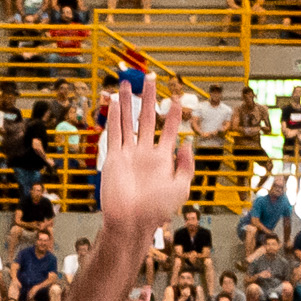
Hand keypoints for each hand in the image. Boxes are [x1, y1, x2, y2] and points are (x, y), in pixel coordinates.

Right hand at [96, 72, 197, 236]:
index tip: (176, 97)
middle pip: (147, 118)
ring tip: (127, 85)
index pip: (169, 129)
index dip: (173, 114)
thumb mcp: (182, 188)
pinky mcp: (113, 158)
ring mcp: (128, 154)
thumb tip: (187, 143)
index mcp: (162, 159)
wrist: (131, 222)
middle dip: (150, 98)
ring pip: (128, 122)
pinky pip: (113, 133)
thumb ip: (186, 165)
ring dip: (128, 103)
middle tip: (150, 79)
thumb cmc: (157, 210)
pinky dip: (113, 117)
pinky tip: (114, 103)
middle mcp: (145, 153)